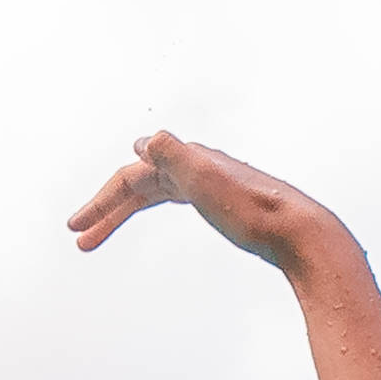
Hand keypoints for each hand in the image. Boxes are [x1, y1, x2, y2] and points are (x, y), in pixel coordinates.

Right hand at [70, 129, 342, 268]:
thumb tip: (145, 141)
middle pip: (140, 185)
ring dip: (124, 212)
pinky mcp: (227, 203)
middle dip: (108, 210)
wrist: (304, 236)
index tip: (76, 228)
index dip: (103, 201)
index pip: (133, 177)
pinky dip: (154, 203)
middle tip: (80, 237)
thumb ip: (175, 157)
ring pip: (156, 192)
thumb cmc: (258, 214)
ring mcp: (213, 185)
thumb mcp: (209, 182)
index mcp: (190, 163)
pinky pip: (177, 196)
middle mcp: (199, 168)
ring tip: (98, 237)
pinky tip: (153, 206)